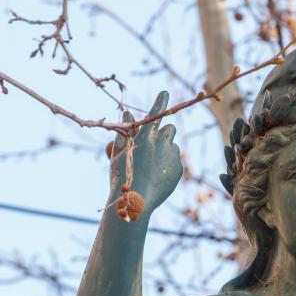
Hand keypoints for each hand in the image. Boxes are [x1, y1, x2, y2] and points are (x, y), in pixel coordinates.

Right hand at [109, 91, 182, 213]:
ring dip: (165, 149)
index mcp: (145, 136)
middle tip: (153, 144)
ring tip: (152, 164)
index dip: (160, 101)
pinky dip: (168, 164)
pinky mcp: (178, 169)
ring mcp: (172, 156)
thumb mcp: (117, 153)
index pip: (155, 113)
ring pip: (173, 145)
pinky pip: (175, 161)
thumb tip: (127, 113)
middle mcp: (161, 143)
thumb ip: (123, 131)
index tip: (165, 92)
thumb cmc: (122, 177)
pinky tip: (157, 175)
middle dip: (163, 132)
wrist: (136, 203)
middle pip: (169, 128)